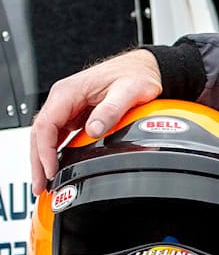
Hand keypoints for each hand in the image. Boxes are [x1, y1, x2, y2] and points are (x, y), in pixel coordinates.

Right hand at [29, 49, 162, 193]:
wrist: (144, 68)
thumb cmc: (136, 74)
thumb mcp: (128, 91)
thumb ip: (111, 110)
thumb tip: (94, 129)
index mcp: (69, 91)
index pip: (46, 124)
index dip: (45, 150)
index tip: (50, 170)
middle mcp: (64, 98)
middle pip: (40, 133)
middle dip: (38, 161)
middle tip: (39, 186)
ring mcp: (69, 106)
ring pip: (46, 135)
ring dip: (43, 158)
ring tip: (44, 182)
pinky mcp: (77, 113)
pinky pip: (58, 135)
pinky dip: (54, 152)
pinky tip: (57, 167)